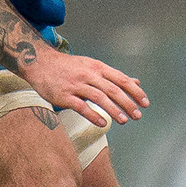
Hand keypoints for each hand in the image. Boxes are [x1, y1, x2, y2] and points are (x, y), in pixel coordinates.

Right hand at [25, 47, 147, 127]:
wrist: (40, 62)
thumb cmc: (70, 67)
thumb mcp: (93, 66)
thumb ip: (114, 76)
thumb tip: (136, 83)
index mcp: (98, 67)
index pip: (121, 79)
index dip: (135, 92)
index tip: (145, 103)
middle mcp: (89, 74)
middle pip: (113, 89)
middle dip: (127, 103)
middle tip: (138, 116)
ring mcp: (76, 85)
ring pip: (99, 98)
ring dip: (113, 110)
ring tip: (124, 121)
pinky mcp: (63, 95)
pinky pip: (80, 106)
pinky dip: (93, 115)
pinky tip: (103, 123)